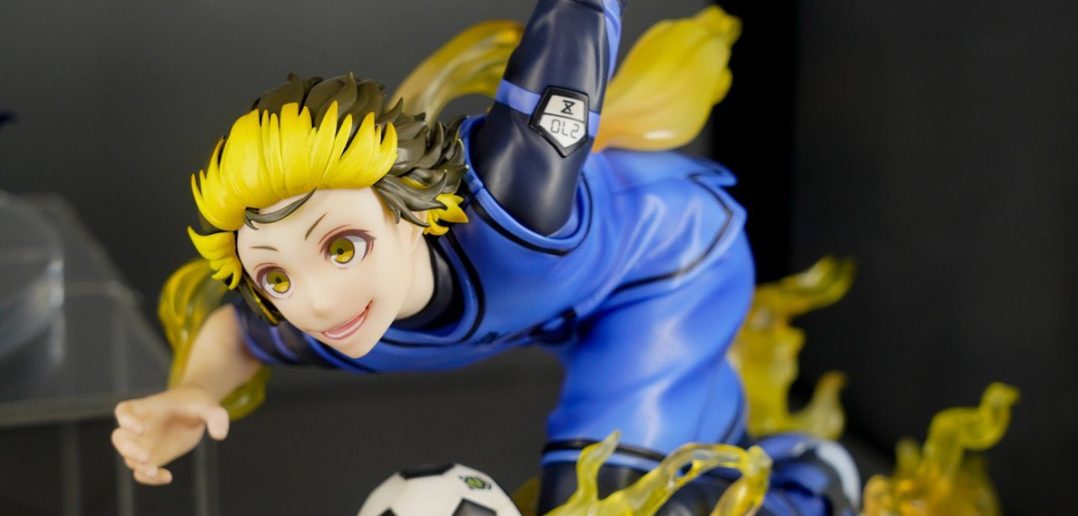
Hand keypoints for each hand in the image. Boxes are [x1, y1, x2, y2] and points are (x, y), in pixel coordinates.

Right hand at [112, 386, 228, 484]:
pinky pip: (142, 472)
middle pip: (119, 438)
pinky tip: (167, 477)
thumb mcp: (209, 406)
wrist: (197, 411)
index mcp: (147, 408)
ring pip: (129, 458)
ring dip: (139, 467)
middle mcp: (139, 427)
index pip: (124, 411)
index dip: (127, 420)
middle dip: (128, 448)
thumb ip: (216, 416)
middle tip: (146, 457)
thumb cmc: (197, 403)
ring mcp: (144, 444)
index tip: (141, 428)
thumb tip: (220, 435)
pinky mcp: (153, 458)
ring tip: (156, 471)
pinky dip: (149, 478)